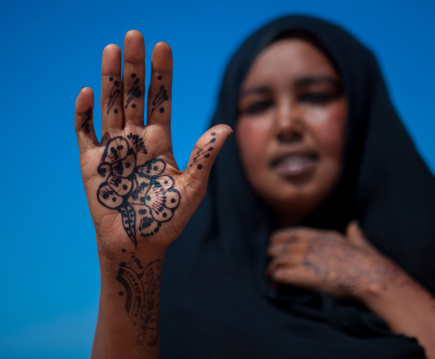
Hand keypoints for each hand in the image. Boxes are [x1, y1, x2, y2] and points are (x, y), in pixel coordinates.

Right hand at [75, 31, 230, 254]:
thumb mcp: (191, 188)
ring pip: (110, 106)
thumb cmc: (167, 220)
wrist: (138, 245)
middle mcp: (136, 139)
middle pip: (134, 95)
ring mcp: (113, 149)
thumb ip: (204, 158)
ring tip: (111, 49)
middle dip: (134, 67)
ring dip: (109, 79)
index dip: (161, 75)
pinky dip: (84, 113)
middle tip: (134, 36)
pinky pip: (85, 132)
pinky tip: (88, 93)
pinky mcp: (92, 164)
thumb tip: (226, 128)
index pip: (160, 100)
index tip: (162, 47)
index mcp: (160, 142)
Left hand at [266, 222, 399, 300]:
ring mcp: (305, 258)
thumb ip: (353, 234)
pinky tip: (277, 287)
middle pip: (280, 246)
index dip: (279, 239)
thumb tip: (354, 224)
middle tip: (274, 265)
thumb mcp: (359, 243)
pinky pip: (279, 275)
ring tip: (271, 278)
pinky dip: (275, 281)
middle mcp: (310, 244)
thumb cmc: (368, 264)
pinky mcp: (302, 274)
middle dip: (274, 255)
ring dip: (271, 270)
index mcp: (321, 236)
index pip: (292, 233)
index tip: (274, 244)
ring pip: (276, 260)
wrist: (369, 276)